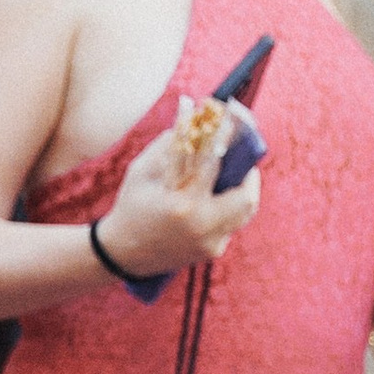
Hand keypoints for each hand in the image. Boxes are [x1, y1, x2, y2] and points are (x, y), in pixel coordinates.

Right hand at [91, 108, 263, 280]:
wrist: (123, 254)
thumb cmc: (131, 205)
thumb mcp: (142, 170)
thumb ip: (171, 144)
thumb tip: (196, 119)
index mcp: (183, 203)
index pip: (215, 163)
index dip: (226, 139)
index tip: (234, 121)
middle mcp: (202, 226)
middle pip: (247, 198)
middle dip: (250, 175)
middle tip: (243, 161)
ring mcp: (210, 243)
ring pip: (246, 213)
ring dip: (243, 191)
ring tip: (234, 176)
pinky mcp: (212, 252)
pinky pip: (232, 224)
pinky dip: (228, 207)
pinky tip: (216, 198)